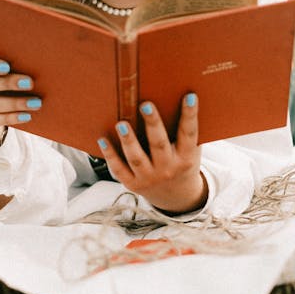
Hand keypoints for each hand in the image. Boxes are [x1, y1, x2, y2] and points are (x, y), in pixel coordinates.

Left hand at [96, 93, 206, 213]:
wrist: (176, 197)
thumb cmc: (182, 162)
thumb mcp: (191, 151)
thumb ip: (186, 132)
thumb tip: (181, 96)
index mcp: (186, 157)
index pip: (189, 133)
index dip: (189, 115)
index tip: (189, 97)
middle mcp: (168, 169)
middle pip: (159, 144)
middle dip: (152, 124)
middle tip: (146, 104)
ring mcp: (150, 178)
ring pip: (137, 158)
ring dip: (128, 140)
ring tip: (121, 124)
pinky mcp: (134, 184)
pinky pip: (119, 169)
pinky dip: (110, 156)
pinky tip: (103, 140)